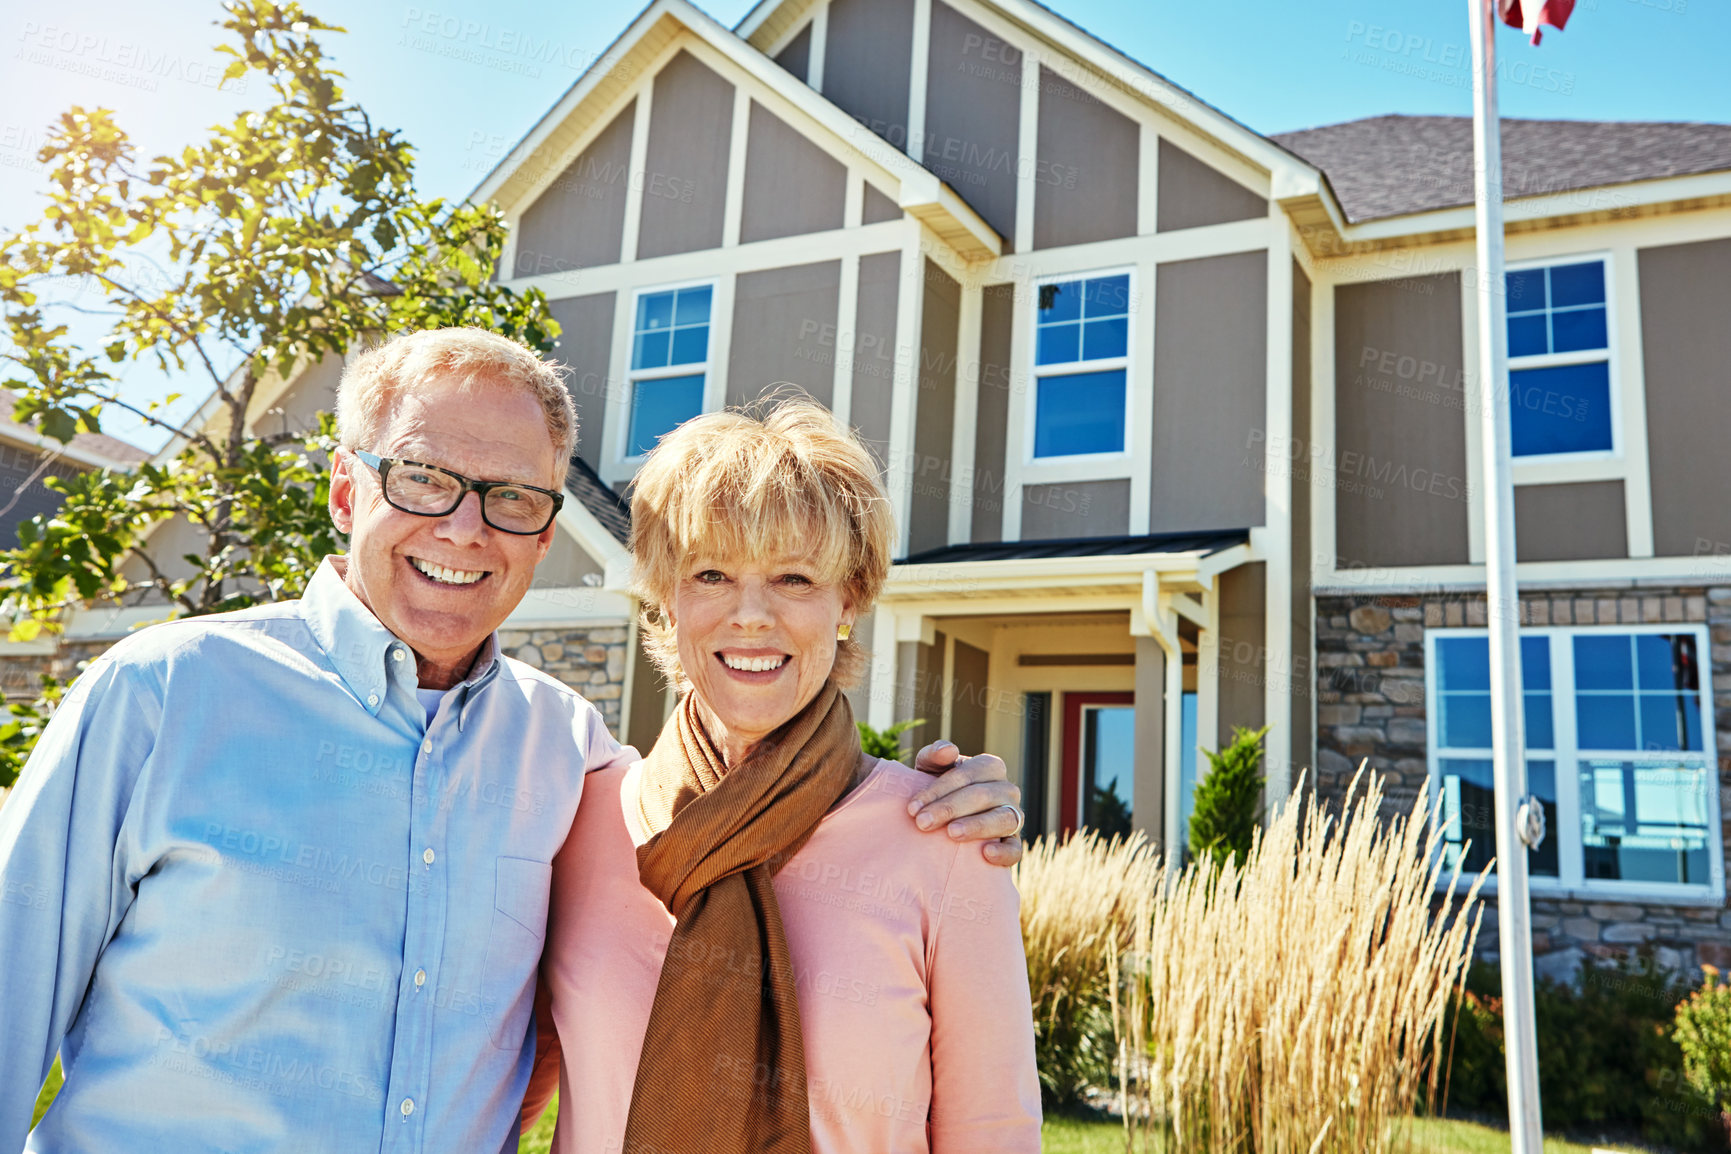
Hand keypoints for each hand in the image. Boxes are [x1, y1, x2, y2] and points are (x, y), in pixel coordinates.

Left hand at [908, 740, 1023, 866]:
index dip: (938, 790)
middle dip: (949, 809)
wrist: (943, 822)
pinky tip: (986, 854)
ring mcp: (1014, 816)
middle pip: (982, 796)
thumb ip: (934, 755)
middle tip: (922, 823)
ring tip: (952, 833)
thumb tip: (949, 750)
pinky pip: (1015, 849)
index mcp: (990, 766)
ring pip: (1003, 819)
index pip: (966, 776)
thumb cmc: (937, 791)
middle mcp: (1007, 789)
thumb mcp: (930, 769)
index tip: (913, 807)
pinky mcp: (1013, 843)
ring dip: (977, 826)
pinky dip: (1004, 852)